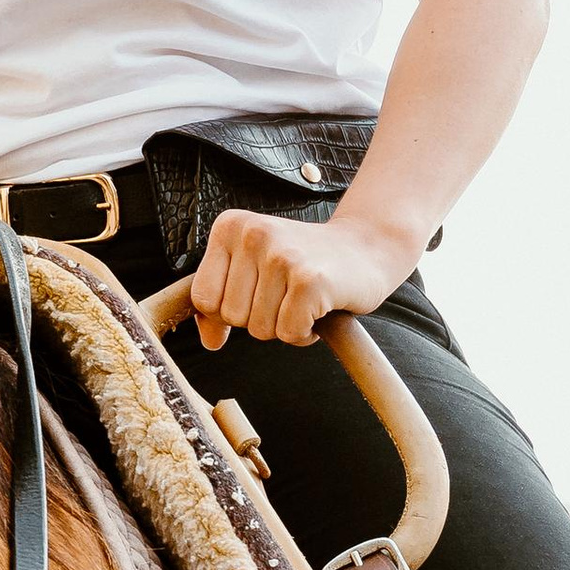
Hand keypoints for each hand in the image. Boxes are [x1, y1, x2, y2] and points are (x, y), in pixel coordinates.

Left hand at [187, 206, 419, 353]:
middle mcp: (252, 235)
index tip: (257, 294)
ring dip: (283, 326)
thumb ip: (219, 303)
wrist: (367, 248)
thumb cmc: (305, 263)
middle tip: (287, 294)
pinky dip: (304, 334)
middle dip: (259, 318)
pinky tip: (318, 309)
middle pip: (231, 316)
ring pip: (259, 329)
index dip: (229, 310)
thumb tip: (209, 342)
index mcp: (230, 227)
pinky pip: (289, 334)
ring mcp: (282, 256)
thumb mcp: (253, 272)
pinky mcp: (310, 281)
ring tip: (302, 299)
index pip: (202, 297)